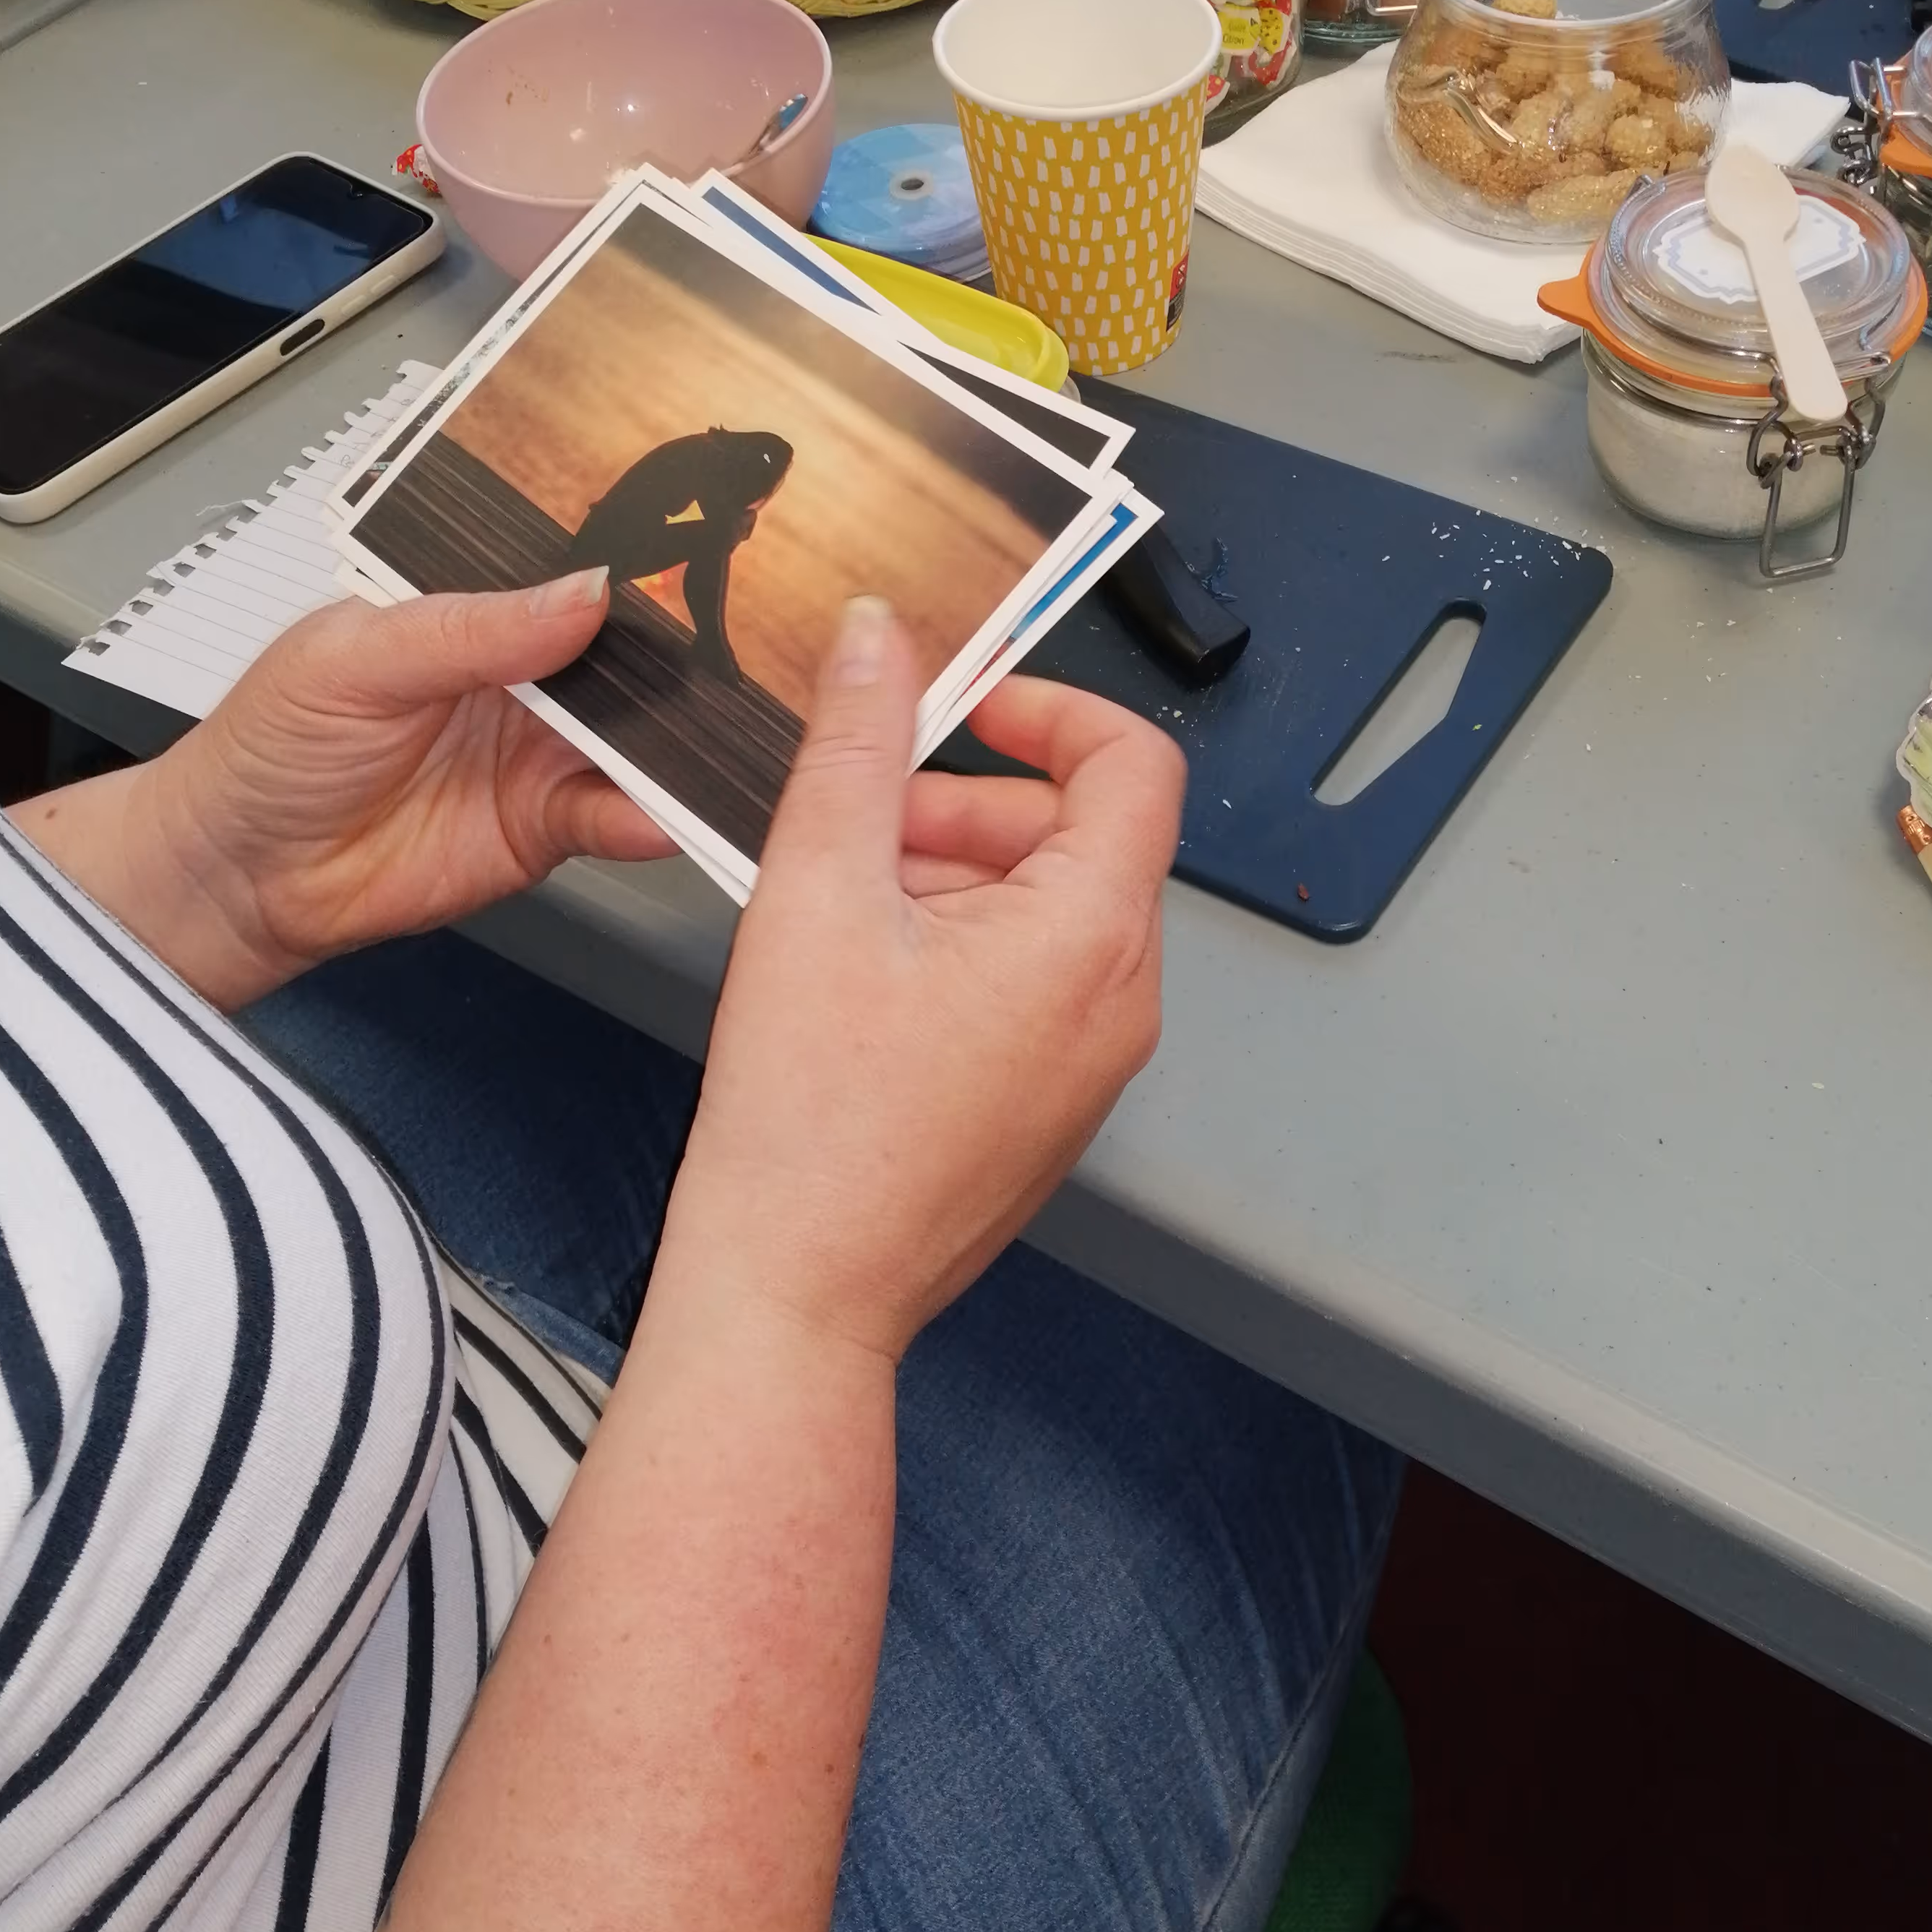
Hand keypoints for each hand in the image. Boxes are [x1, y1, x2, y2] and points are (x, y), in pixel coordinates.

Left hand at [13, 574, 672, 1008]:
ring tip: (724, 732)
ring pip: (639, 737)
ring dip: (681, 739)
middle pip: (627, 657)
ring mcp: (545, 751)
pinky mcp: (550, 826)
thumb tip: (585, 592)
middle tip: (740, 646)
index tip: (695, 551)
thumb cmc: (272, 744)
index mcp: (481, 608)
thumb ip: (471, 630)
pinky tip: (666, 812)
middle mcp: (527, 675)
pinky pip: (618, 817)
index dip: (633, 565)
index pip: (573, 573)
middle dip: (679, 654)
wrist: (241, 873)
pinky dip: (650, 817)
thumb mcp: (356, 657)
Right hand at [666, 598, 1183, 1364]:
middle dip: (968, 804)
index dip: (1049, 710)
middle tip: (862, 825)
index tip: (963, 707)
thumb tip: (877, 639)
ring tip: (841, 912)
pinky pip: (1031, 981)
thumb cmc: (811, 1126)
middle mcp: (1120, 1000)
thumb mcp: (819, 890)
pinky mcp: (1052, 1102)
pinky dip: (959, 946)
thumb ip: (857, 745)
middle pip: (1080, 836)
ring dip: (953, 876)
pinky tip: (860, 977)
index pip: (1134, 764)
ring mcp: (1093, 1061)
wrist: (797, 1292)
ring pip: (1047, 910)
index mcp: (1092, 937)